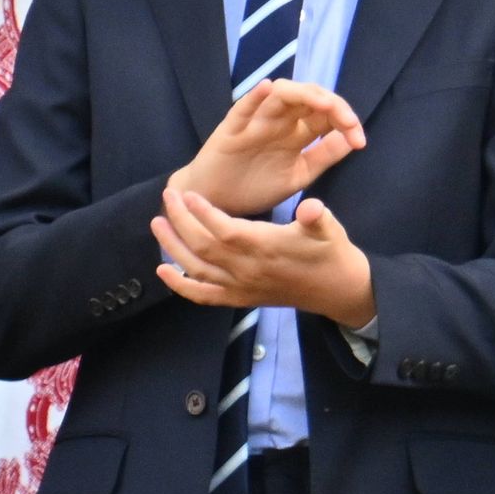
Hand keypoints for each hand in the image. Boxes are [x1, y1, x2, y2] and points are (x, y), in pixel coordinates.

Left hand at [154, 185, 375, 329]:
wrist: (336, 290)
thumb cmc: (330, 251)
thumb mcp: (330, 228)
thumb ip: (317, 217)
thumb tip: (312, 207)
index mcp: (267, 248)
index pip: (226, 231)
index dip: (203, 214)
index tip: (188, 194)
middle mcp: (248, 270)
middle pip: (204, 248)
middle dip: (181, 222)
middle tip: (168, 197)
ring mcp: (241, 287)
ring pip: (198, 268)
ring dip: (173, 247)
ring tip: (157, 223)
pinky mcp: (239, 299)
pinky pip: (203, 295)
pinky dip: (180, 285)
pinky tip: (162, 271)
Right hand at [176, 78, 365, 219]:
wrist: (218, 203)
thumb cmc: (256, 185)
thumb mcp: (299, 174)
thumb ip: (324, 156)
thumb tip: (354, 139)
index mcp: (297, 131)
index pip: (326, 113)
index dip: (346, 120)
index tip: (360, 140)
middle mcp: (279, 120)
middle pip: (308, 97)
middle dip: (332, 104)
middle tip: (349, 122)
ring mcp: (255, 121)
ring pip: (280, 95)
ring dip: (303, 94)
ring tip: (323, 103)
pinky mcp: (231, 129)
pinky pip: (243, 107)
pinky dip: (255, 96)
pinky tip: (268, 88)